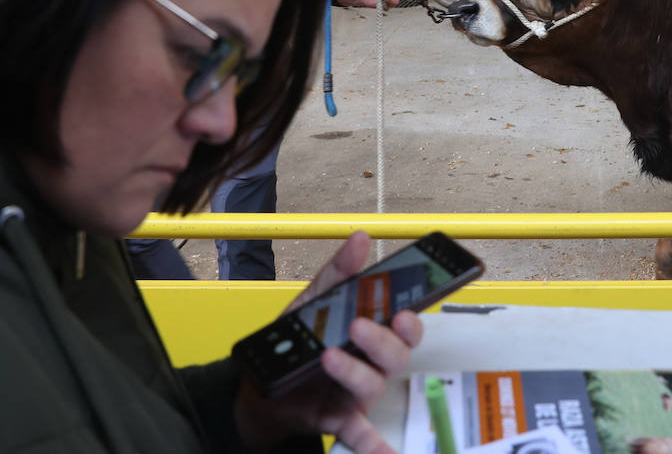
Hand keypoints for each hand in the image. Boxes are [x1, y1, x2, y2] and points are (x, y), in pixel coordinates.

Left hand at [233, 232, 423, 452]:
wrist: (260, 385)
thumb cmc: (299, 343)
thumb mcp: (314, 303)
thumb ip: (339, 273)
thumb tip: (359, 239)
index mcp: (372, 332)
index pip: (405, 324)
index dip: (411, 318)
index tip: (404, 309)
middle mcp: (371, 363)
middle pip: (395, 354)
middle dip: (381, 339)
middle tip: (358, 326)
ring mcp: (356, 393)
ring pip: (373, 385)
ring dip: (356, 372)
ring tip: (329, 357)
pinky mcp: (337, 418)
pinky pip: (360, 434)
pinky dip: (375, 445)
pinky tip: (385, 453)